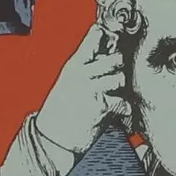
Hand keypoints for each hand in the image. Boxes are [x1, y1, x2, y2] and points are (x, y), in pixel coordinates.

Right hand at [35, 22, 133, 154]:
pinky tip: (117, 111)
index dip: (109, 36)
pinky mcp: (101, 107)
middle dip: (118, 67)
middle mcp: (82, 74)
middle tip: (113, 75)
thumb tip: (106, 51)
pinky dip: (123, 108)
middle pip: (114, 58)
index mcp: (74, 65)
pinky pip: (122, 102)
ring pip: (119, 78)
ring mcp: (92, 90)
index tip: (114, 38)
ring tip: (111, 95)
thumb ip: (85, 66)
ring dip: (119, 88)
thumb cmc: (59, 112)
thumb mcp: (67, 82)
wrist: (52, 139)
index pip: (95, 37)